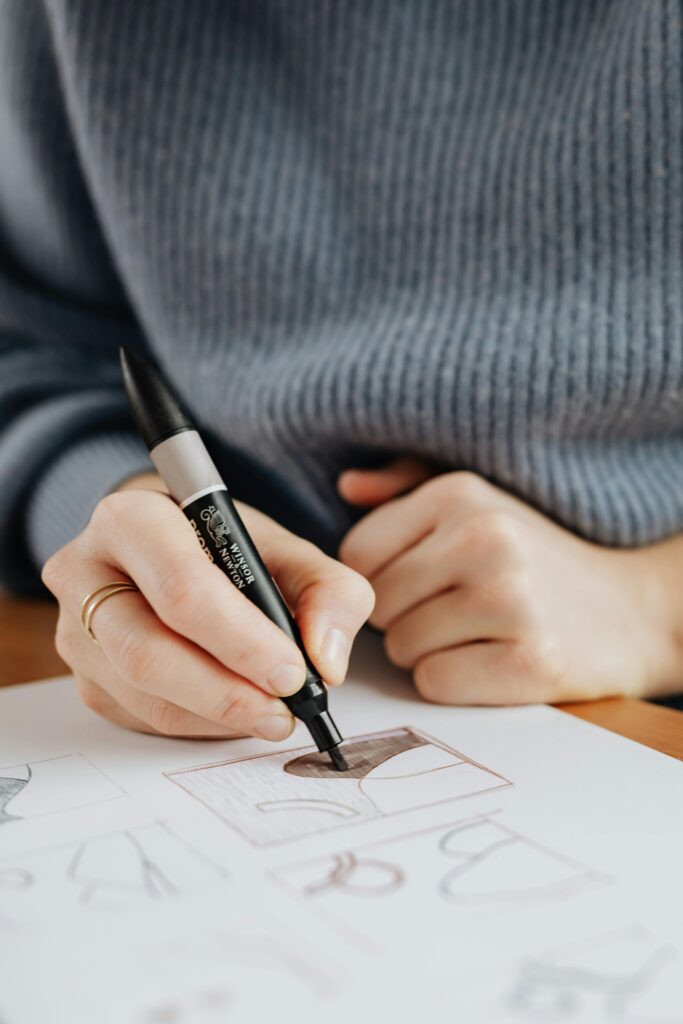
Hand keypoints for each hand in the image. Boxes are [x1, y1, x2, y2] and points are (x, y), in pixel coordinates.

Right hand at [43, 475, 373, 737]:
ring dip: (218, 716)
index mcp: (130, 520)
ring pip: (144, 695)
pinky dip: (200, 725)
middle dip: (227, 692)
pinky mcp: (86, 678)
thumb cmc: (225, 548)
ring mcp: (75, 632)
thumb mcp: (285, 549)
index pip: (182, 588)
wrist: (169, 548)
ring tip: (272, 714)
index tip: (292, 671)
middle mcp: (85, 573)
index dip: (240, 639)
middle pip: (149, 652)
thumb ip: (328, 591)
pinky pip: (142, 717)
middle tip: (285, 710)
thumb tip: (326, 660)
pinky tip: (236, 711)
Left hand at [339, 460, 682, 703]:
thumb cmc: (534, 559)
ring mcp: (511, 599)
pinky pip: (435, 682)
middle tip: (457, 612)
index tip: (423, 582)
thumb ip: (406, 487)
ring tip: (478, 633)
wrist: (630, 611)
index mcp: (460, 493)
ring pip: (402, 648)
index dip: (379, 579)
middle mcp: (484, 539)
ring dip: (428, 652)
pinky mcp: (531, 660)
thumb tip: (347, 486)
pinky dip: (454, 682)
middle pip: (378, 606)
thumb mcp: (478, 502)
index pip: (357, 554)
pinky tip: (492, 660)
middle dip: (405, 618)